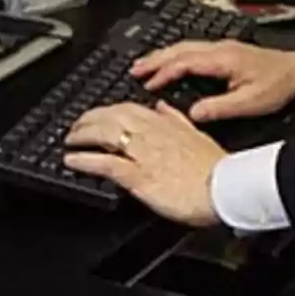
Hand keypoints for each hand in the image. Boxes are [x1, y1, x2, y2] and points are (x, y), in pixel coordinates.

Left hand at [63, 101, 225, 226]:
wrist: (225, 188)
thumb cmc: (216, 168)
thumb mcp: (197, 135)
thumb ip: (177, 120)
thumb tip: (162, 107)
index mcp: (165, 123)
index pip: (129, 108)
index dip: (108, 109)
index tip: (97, 114)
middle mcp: (151, 134)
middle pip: (111, 117)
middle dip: (89, 119)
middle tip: (75, 127)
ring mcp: (143, 154)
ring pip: (105, 134)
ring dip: (82, 135)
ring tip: (69, 140)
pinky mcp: (138, 176)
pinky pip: (106, 164)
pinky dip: (85, 160)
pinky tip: (72, 160)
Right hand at [131, 40, 294, 123]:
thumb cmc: (278, 85)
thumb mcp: (249, 103)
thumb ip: (219, 108)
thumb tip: (194, 113)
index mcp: (223, 58)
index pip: (184, 62)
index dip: (164, 73)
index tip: (147, 84)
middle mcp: (221, 49)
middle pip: (180, 48)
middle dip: (155, 58)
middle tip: (134, 69)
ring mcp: (223, 48)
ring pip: (186, 46)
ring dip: (164, 55)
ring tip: (145, 65)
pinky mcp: (227, 51)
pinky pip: (194, 49)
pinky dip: (177, 55)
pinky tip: (172, 63)